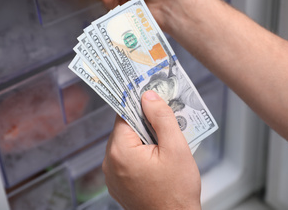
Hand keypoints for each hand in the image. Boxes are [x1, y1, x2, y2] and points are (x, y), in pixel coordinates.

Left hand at [102, 90, 200, 209]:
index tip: (151, 96)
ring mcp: (113, 176)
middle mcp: (110, 164)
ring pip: (127, 144)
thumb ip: (162, 118)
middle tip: (165, 125)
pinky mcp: (119, 184)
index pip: (124, 114)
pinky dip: (140, 154)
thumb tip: (149, 96)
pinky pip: (127, 159)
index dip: (140, 104)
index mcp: (120, 152)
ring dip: (144, 139)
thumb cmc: (176, 191)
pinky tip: (158, 159)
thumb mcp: (176, 148)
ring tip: (164, 146)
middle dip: (145, 123)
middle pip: (125, 129)